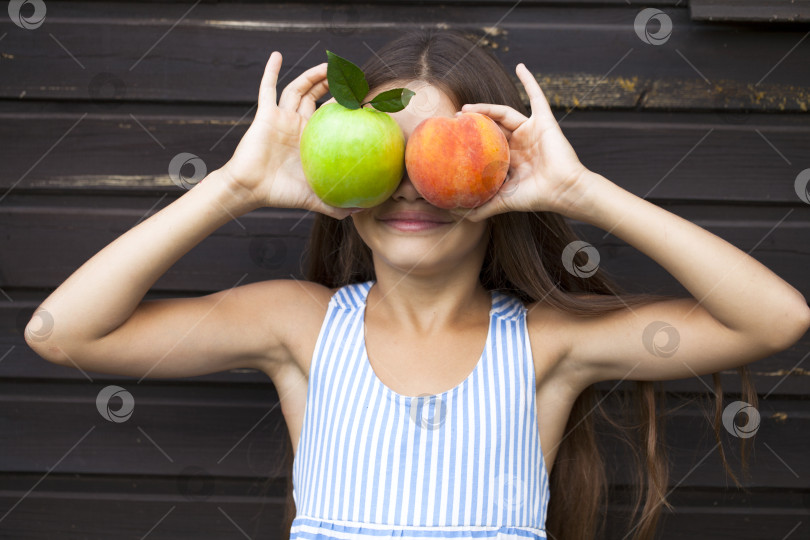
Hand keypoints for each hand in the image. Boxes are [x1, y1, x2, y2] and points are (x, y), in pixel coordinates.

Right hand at [221, 51, 359, 218]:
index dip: (344, 105)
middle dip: (331, 84)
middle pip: (316, 97)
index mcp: (310, 139)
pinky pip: (267, 88)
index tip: (362, 97)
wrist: (251, 190)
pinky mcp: (265, 115)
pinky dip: (271, 71)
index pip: (330, 115)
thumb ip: (334, 205)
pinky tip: (277, 55)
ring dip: (311, 75)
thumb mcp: (313, 199)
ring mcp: (281, 117)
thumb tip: (359, 212)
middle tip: (349, 74)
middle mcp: (297, 124)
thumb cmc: (280, 194)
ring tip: (326, 64)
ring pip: (298, 89)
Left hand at [450, 63, 589, 220]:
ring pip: (505, 113)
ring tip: (466, 109)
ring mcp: (531, 131)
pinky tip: (520, 66)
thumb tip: (461, 216)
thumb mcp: (505, 201)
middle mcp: (520, 143)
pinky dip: (529, 81)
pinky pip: (537, 96)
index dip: (472, 140)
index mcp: (511, 158)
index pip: (488, 144)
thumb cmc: (537, 196)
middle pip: (493, 126)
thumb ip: (485, 207)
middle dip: (474, 122)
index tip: (452, 138)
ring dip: (486, 108)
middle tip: (454, 120)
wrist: (563, 190)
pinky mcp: (544, 121)